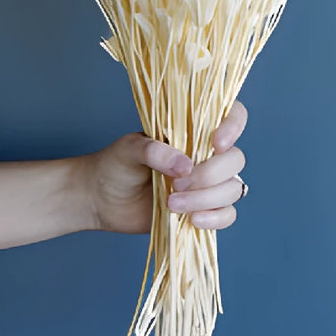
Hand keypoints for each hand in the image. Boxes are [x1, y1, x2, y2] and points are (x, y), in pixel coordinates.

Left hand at [81, 102, 247, 233]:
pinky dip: (215, 218)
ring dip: (206, 199)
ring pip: (233, 189)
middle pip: (234, 159)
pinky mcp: (203, 210)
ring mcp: (207, 183)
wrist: (101, 199)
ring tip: (172, 203)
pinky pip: (227, 215)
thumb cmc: (116, 164)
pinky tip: (192, 220)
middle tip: (176, 184)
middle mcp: (206, 154)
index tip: (216, 142)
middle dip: (210, 174)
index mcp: (192, 129)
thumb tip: (185, 167)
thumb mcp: (129, 149)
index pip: (231, 115)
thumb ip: (155, 151)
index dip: (233, 125)